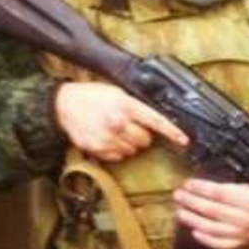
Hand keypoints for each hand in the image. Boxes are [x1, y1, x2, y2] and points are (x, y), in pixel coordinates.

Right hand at [55, 82, 187, 161]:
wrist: (65, 105)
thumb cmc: (92, 96)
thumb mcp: (117, 92)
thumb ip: (135, 106)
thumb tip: (152, 119)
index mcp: (126, 105)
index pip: (155, 121)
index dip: (172, 132)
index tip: (183, 140)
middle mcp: (118, 123)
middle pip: (145, 140)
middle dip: (143, 136)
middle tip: (131, 127)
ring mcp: (108, 138)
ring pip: (132, 150)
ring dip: (129, 144)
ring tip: (116, 131)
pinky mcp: (98, 149)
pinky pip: (118, 156)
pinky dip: (117, 150)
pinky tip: (108, 138)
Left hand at [173, 179, 248, 248]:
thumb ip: (233, 178)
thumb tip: (208, 175)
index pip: (220, 193)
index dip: (201, 188)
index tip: (188, 184)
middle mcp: (248, 218)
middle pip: (214, 210)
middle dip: (192, 203)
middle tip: (179, 196)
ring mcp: (246, 231)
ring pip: (215, 228)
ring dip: (194, 221)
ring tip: (181, 212)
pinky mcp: (245, 240)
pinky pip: (223, 243)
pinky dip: (208, 239)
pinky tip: (195, 232)